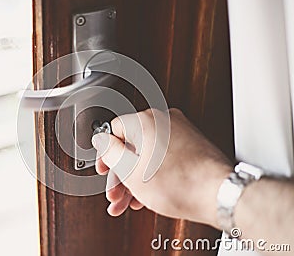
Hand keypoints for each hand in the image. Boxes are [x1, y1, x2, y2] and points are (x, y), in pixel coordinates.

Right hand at [91, 108, 231, 226]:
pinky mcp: (190, 143)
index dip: (105, 153)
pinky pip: (163, 156)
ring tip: (131, 201)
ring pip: (147, 154)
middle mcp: (164, 120)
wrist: (219, 194)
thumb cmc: (180, 184)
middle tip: (117, 194)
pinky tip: (148, 194)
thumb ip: (110, 152)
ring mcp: (179, 131)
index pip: (114, 130)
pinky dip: (153, 173)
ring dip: (136, 179)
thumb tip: (102, 141)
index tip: (104, 169)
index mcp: (146, 120)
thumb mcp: (131, 171)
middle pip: (132, 146)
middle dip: (122, 175)